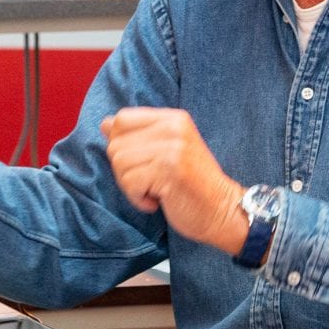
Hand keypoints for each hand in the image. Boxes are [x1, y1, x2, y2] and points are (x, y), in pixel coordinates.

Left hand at [100, 108, 247, 253]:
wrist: (223, 210)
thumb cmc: (192, 185)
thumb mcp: (168, 150)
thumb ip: (139, 135)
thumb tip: (104, 124)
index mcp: (173, 118)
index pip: (123, 118)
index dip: (121, 143)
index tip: (142, 163)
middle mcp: (173, 127)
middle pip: (116, 143)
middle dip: (125, 169)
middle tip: (150, 181)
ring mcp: (172, 147)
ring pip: (119, 163)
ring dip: (131, 186)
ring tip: (156, 190)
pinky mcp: (168, 170)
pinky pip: (129, 183)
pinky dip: (138, 199)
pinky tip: (158, 200)